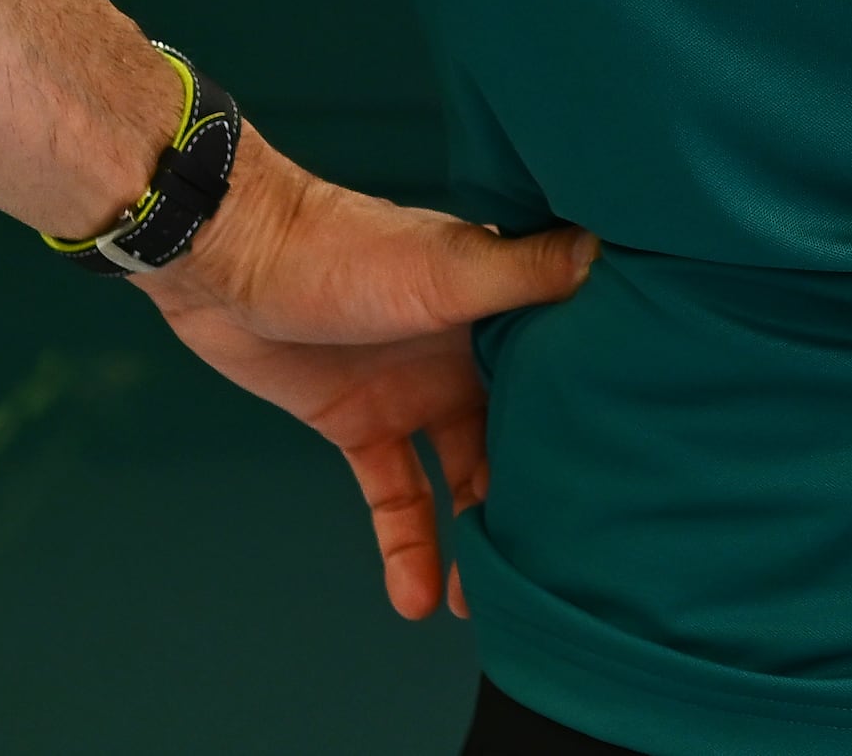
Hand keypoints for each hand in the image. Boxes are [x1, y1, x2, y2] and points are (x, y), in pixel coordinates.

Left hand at [143, 127, 598, 617]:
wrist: (228, 258)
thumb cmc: (340, 246)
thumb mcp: (446, 265)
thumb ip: (525, 270)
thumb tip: (610, 251)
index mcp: (497, 307)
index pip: (558, 375)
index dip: (588, 425)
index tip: (623, 483)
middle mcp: (463, 352)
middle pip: (515, 437)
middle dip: (535, 501)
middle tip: (557, 568)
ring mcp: (411, 391)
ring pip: (462, 477)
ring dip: (474, 538)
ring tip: (486, 605)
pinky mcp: (360, 424)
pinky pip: (397, 496)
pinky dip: (409, 546)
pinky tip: (418, 599)